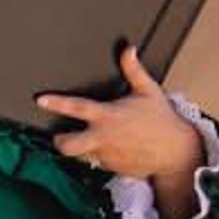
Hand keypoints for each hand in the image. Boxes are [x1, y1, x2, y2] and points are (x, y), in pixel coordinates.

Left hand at [35, 44, 202, 181]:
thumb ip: (133, 70)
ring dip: (82, 149)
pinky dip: (100, 156)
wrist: (177, 154)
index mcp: (109, 115)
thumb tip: (128, 49)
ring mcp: (106, 155)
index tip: (41, 100)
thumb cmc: (162, 121)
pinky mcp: (111, 168)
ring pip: (80, 155)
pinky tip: (114, 149)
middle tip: (60, 134)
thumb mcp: (149, 91)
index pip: (77, 107)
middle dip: (59, 141)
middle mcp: (103, 137)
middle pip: (67, 145)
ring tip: (95, 140)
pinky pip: (96, 163)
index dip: (57, 103)